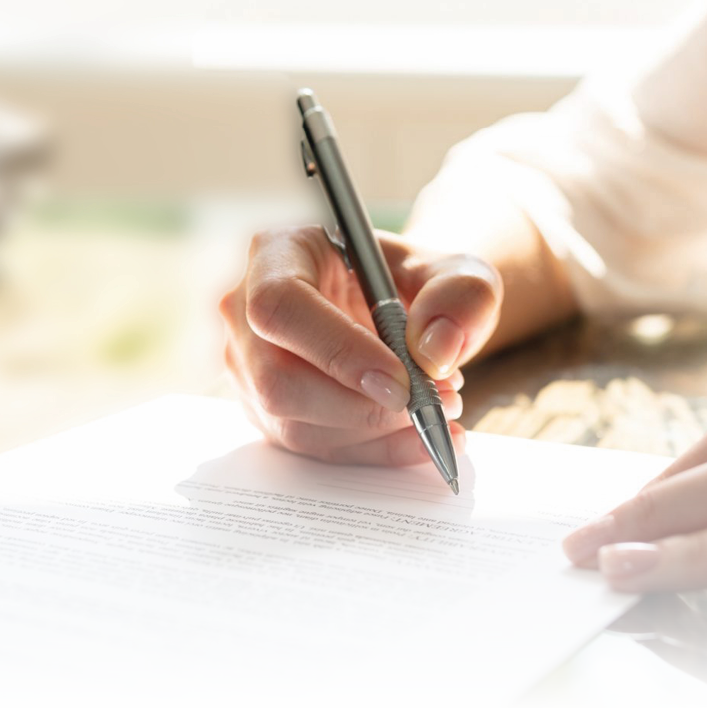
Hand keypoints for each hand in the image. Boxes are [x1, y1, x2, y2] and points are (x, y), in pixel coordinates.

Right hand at [219, 225, 501, 465]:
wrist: (405, 311)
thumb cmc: (417, 282)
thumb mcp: (456, 271)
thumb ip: (460, 296)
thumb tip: (435, 352)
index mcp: (277, 254)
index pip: (281, 306)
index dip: (337, 350)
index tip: (400, 381)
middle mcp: (245, 312)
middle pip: (277, 380)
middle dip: (360, 407)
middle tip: (429, 403)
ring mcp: (249, 368)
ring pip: (293, 425)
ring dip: (371, 434)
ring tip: (435, 412)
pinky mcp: (267, 412)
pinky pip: (312, 450)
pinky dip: (371, 454)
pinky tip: (418, 440)